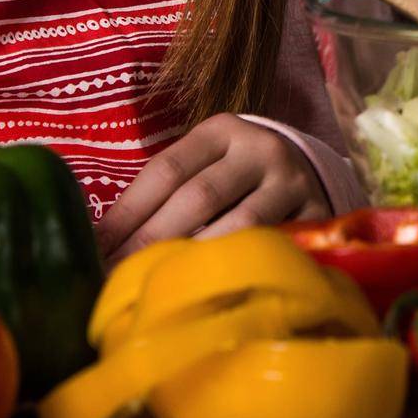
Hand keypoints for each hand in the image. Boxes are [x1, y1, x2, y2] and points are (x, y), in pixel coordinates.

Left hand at [94, 113, 330, 265]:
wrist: (309, 171)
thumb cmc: (238, 174)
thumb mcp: (207, 164)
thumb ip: (168, 190)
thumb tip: (104, 237)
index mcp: (219, 130)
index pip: (166, 169)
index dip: (130, 209)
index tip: (98, 243)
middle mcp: (256, 148)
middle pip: (197, 197)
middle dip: (153, 238)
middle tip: (121, 273)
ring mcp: (291, 181)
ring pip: (236, 225)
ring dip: (195, 258)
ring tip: (161, 286)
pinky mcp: (318, 214)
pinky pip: (274, 246)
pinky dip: (242, 266)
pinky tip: (216, 287)